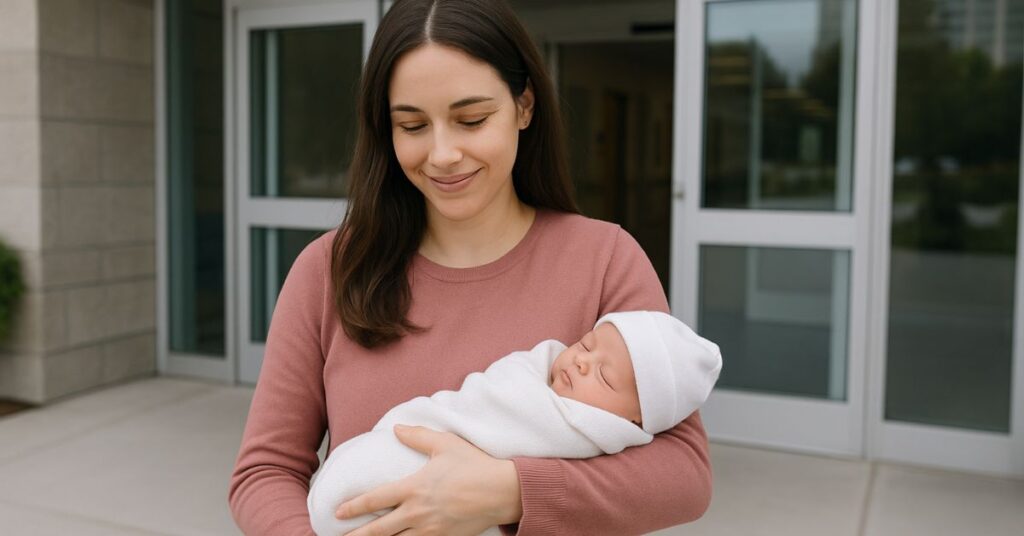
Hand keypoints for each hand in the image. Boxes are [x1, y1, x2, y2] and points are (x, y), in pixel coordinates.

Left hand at [336, 425, 522, 535]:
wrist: (502, 492)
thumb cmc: (474, 465)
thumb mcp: (445, 444)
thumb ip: (417, 437)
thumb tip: (396, 429)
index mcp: (414, 488)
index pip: (375, 500)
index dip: (354, 507)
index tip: (338, 512)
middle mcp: (418, 512)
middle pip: (379, 529)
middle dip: (357, 535)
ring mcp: (431, 529)